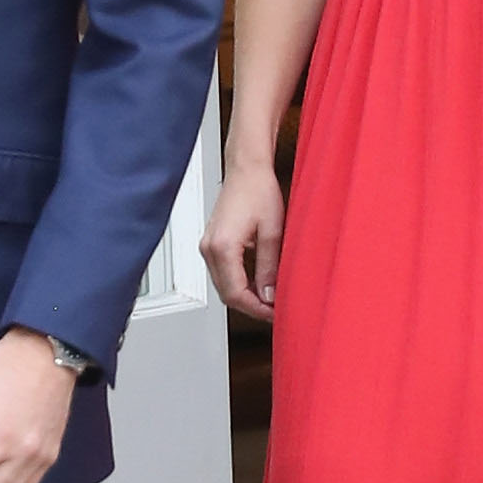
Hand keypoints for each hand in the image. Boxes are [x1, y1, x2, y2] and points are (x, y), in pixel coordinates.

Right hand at [201, 159, 284, 321]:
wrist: (246, 169)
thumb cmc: (258, 190)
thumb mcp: (272, 232)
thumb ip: (269, 267)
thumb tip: (269, 295)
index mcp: (223, 247)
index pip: (235, 293)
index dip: (256, 309)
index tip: (274, 313)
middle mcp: (209, 248)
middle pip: (227, 293)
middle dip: (251, 306)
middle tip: (275, 310)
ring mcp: (207, 246)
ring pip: (223, 285)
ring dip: (245, 296)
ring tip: (269, 299)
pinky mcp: (211, 243)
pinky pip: (222, 273)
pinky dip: (239, 283)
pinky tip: (257, 284)